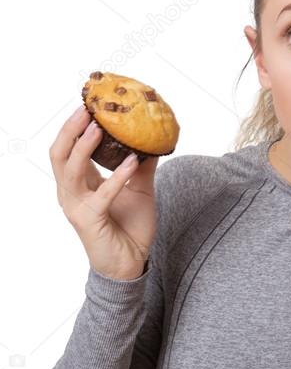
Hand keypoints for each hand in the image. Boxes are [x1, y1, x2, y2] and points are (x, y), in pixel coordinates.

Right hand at [49, 105, 158, 280]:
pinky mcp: (89, 220)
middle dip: (70, 129)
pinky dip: (118, 176)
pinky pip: (102, 194)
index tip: (88, 104)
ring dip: (85, 146)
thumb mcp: (140, 191)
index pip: (68, 149)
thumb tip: (153, 140)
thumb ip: (142, 167)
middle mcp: (71, 193)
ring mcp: (77, 207)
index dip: (73, 127)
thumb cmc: (131, 229)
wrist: (131, 264)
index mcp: (80, 184)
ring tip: (100, 127)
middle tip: (86, 108)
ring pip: (71, 170)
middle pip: (59, 154)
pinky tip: (133, 161)